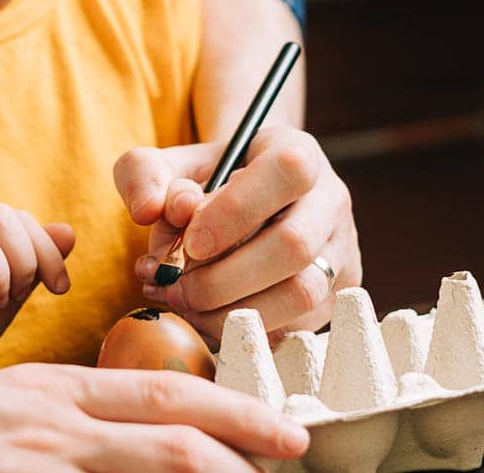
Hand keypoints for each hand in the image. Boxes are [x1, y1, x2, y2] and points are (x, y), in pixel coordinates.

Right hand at [0, 363, 310, 471]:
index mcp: (56, 391)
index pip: (163, 395)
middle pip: (168, 430)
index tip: (280, 430)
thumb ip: (75, 426)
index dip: (231, 411)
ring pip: (141, 465)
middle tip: (296, 451)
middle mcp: (50, 419)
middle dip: (243, 444)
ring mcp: (28, 458)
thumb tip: (137, 446)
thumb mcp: (15, 416)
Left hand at [115, 126, 360, 340]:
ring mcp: (338, 251)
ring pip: (303, 294)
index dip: (236, 211)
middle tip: (175, 285)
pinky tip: (204, 316)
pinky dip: (243, 331)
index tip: (190, 241)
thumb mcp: (168, 163)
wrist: (241, 202)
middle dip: (224, 277)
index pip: (286, 172)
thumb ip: (145, 174)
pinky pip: (297, 326)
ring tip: (184, 303)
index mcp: (297, 152)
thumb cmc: (204, 182)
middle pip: (295, 244)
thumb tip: (149, 209)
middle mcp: (329, 200)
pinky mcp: (333, 296)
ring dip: (233, 310)